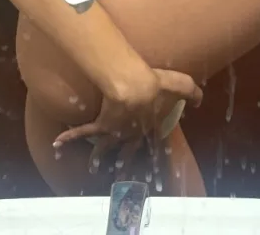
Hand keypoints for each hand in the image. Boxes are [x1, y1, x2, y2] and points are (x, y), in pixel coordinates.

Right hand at [52, 67, 202, 176]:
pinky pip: (84, 132)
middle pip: (129, 152)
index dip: (156, 157)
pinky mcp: (101, 124)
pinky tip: (58, 143)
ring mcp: (116, 131)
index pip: (155, 144)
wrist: (134, 86)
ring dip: (100, 157)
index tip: (156, 170)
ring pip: (106, 148)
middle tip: (122, 175)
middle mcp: (133, 134)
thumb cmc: (157, 84)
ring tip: (94, 167)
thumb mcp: (181, 85)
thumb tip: (200, 100)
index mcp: (151, 126)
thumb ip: (193, 92)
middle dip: (126, 164)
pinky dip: (71, 137)